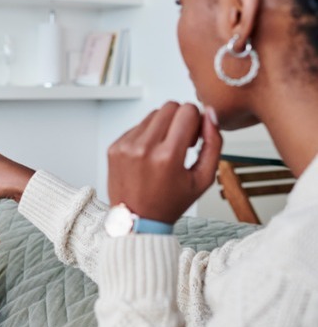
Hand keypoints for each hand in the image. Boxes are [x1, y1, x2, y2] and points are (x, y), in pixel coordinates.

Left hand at [107, 102, 221, 222]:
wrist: (136, 220)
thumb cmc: (170, 203)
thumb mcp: (203, 179)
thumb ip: (213, 144)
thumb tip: (210, 115)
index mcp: (167, 156)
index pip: (187, 110)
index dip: (196, 120)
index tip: (194, 138)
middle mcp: (143, 148)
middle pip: (169, 107)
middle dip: (180, 119)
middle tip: (181, 142)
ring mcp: (125, 146)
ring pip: (153, 114)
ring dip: (163, 126)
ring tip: (164, 150)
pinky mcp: (114, 147)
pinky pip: (136, 126)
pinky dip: (146, 135)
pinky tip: (149, 155)